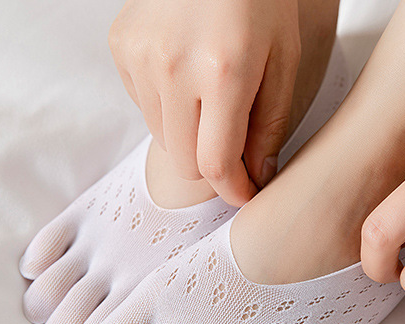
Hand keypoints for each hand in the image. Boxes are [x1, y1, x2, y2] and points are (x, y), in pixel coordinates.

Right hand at [109, 0, 300, 205]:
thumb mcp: (283, 59)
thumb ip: (270, 124)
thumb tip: (256, 177)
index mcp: (222, 72)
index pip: (214, 164)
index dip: (231, 190)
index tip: (244, 195)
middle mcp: (173, 68)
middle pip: (185, 162)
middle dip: (212, 166)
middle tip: (233, 150)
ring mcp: (140, 57)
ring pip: (163, 138)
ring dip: (189, 134)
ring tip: (209, 98)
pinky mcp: (121, 47)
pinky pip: (143, 106)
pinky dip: (166, 106)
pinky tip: (185, 75)